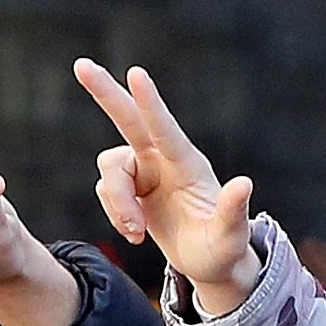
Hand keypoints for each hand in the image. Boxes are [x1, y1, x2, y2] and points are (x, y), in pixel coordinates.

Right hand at [74, 62, 257, 315]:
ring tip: (136, 232)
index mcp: (188, 165)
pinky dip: (115, 215)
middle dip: (106, 93)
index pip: (164, 130)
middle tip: (81, 65)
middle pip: (129, 120)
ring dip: (116, 204)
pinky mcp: (131, 186)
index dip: (150, 103)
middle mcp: (164, 160)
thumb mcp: (230, 237)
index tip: (135, 73)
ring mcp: (146, 171)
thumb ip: (234, 211)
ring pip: (110, 173)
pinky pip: (106, 191)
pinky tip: (136, 234)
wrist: (209, 261)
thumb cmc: (222, 249)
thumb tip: (244, 183)